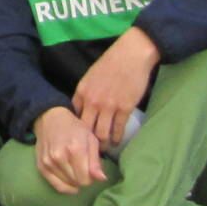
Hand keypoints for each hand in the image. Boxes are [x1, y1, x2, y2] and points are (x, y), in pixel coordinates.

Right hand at [31, 106, 107, 196]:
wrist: (50, 119)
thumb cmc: (74, 128)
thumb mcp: (91, 140)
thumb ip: (96, 161)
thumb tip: (102, 179)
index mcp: (75, 149)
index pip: (86, 179)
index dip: (91, 177)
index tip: (91, 170)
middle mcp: (60, 157)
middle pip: (77, 183)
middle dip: (83, 179)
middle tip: (82, 168)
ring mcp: (49, 162)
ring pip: (68, 186)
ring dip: (73, 181)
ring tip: (74, 169)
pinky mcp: (41, 166)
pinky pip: (56, 186)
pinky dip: (65, 186)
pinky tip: (69, 179)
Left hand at [70, 27, 159, 148]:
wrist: (131, 55)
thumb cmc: (111, 63)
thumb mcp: (90, 77)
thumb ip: (85, 94)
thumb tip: (82, 110)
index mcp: (82, 92)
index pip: (75, 118)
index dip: (77, 130)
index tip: (79, 138)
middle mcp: (92, 101)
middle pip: (86, 130)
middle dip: (87, 143)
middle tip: (89, 150)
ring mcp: (109, 106)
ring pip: (102, 134)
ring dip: (103, 144)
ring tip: (104, 150)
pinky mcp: (125, 108)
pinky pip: (118, 129)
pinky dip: (117, 139)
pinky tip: (116, 142)